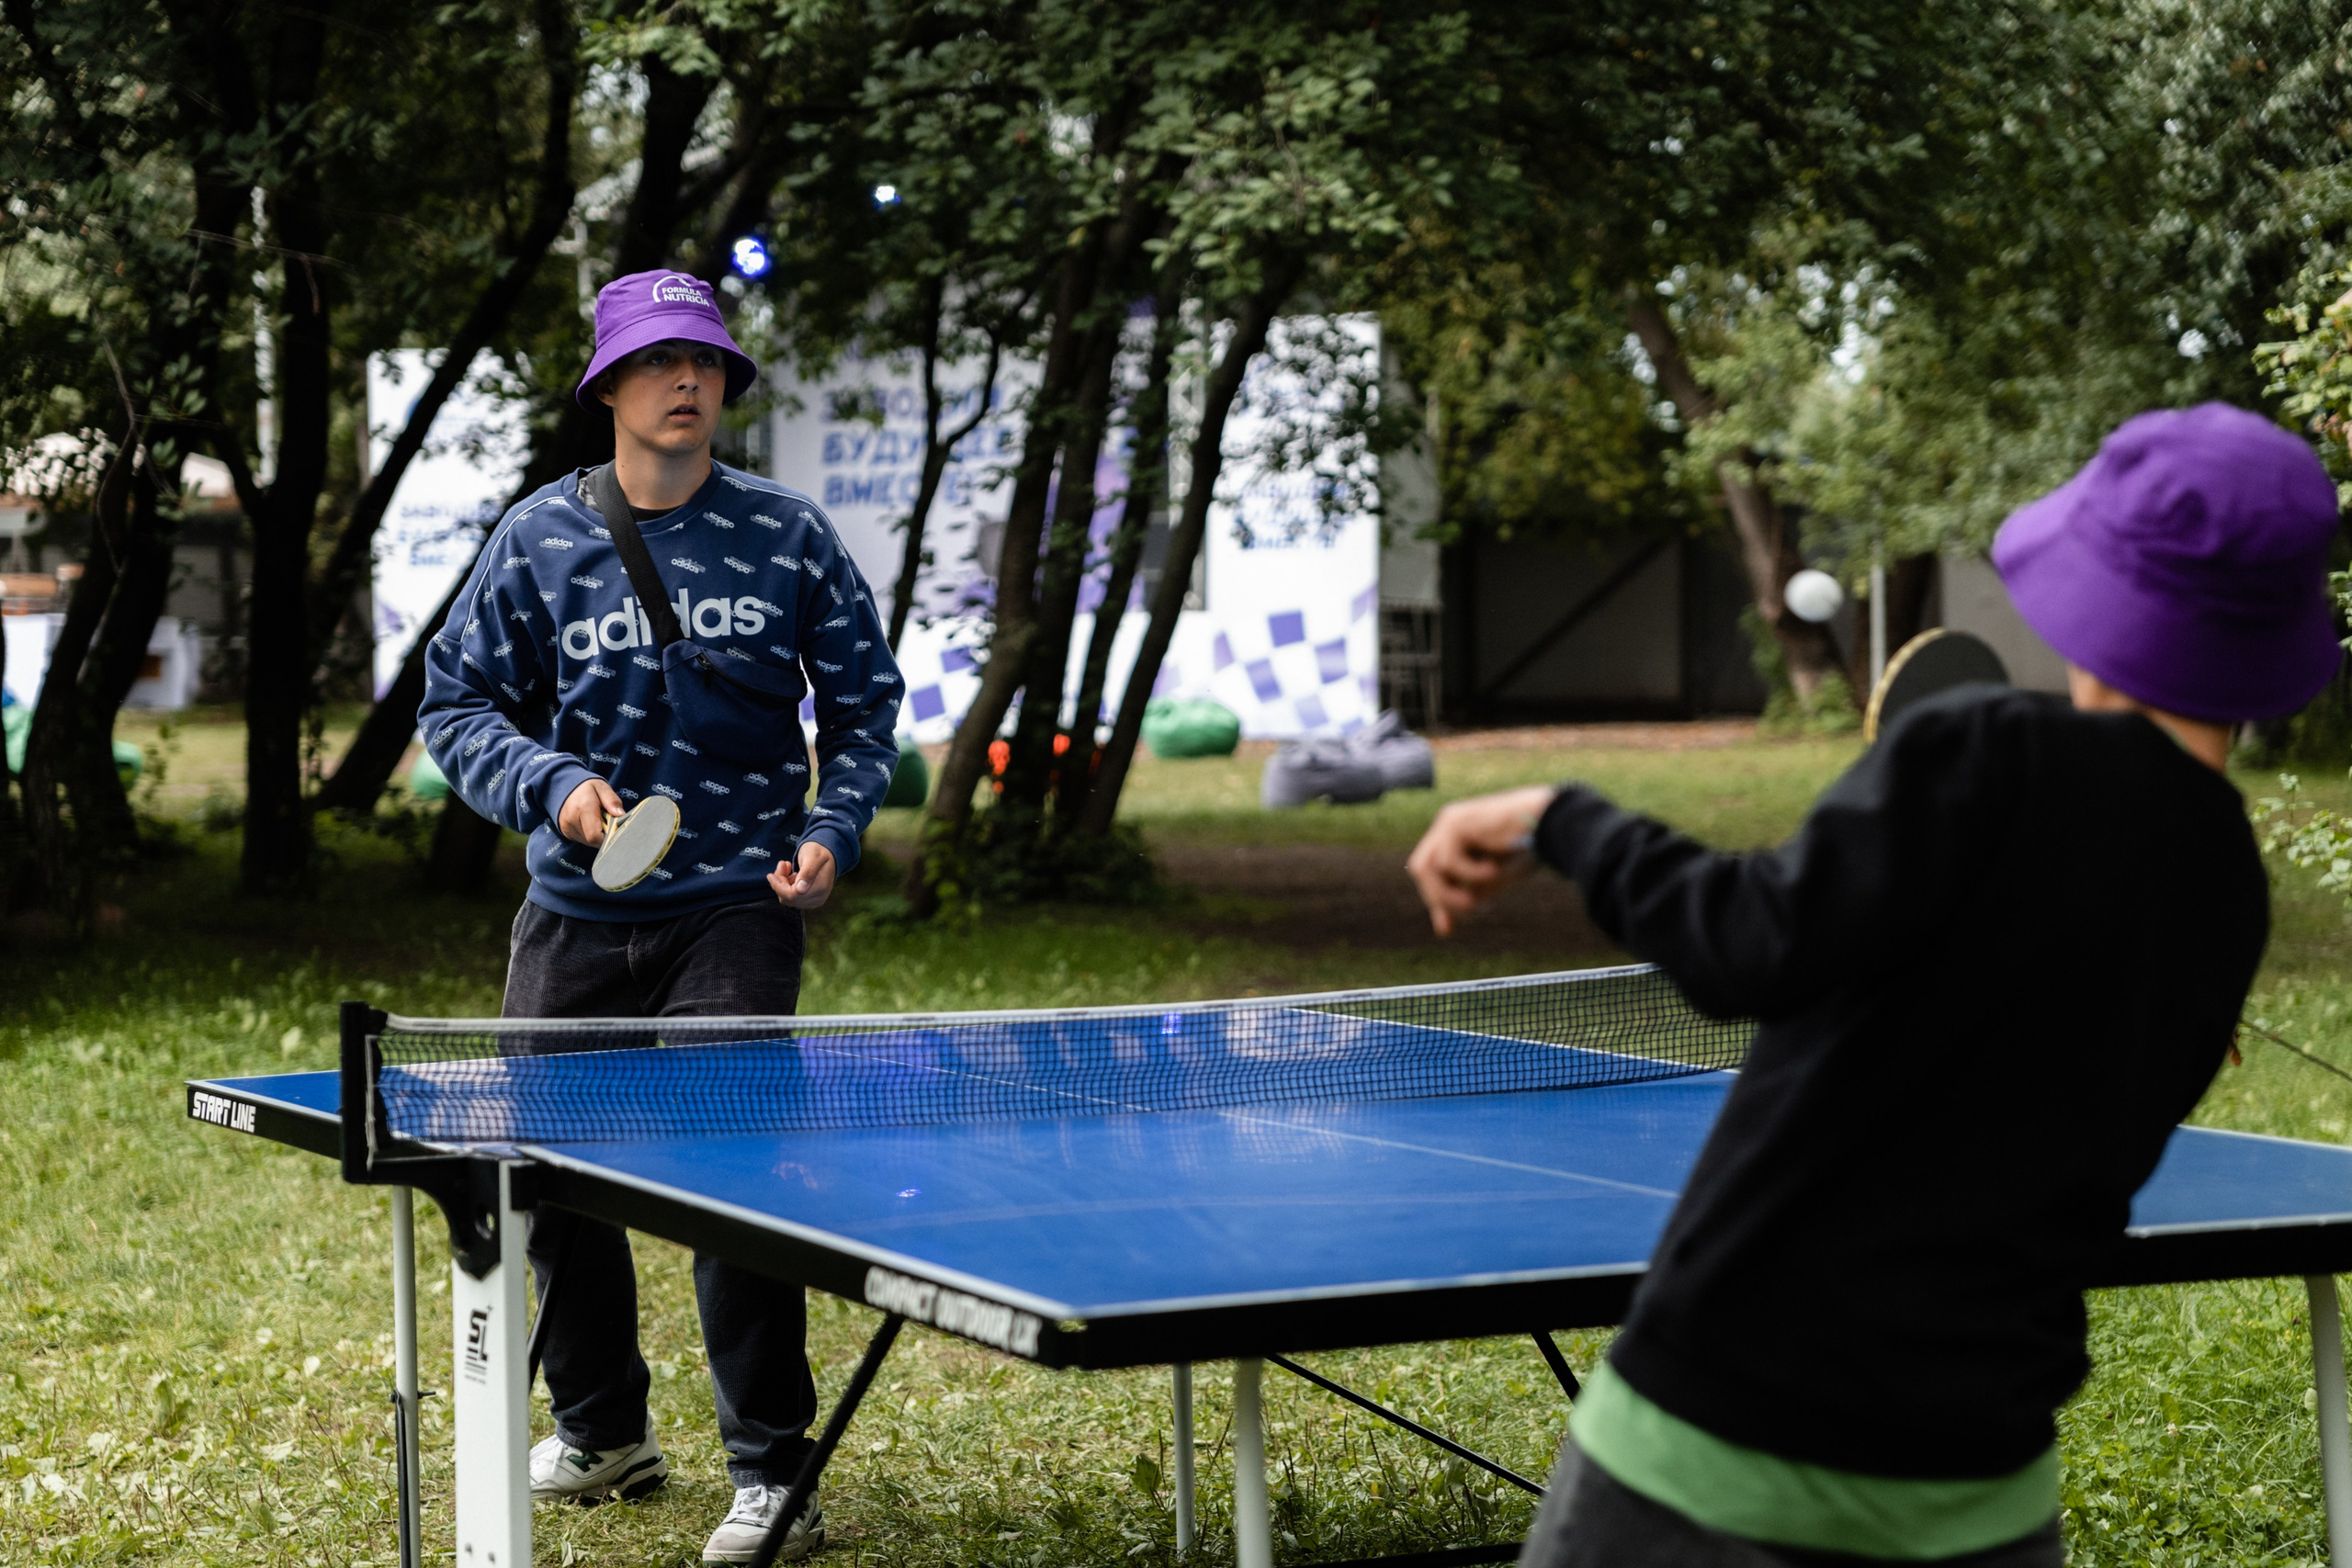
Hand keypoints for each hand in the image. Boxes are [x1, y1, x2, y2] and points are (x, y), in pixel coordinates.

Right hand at [558, 776, 625, 846]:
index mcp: (583, 807)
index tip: (615, 828)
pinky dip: (590, 834)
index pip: (595, 835)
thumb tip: (621, 815)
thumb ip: (612, 800)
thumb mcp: (602, 787)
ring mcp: (567, 828)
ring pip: (589, 842)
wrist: (564, 786)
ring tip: (598, 821)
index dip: (608, 836)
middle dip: (604, 834)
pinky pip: (583, 840)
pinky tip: (590, 823)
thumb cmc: (587, 788)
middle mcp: (572, 820)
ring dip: (597, 835)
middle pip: (593, 840)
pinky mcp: (566, 832)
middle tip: (607, 821)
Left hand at [768, 840, 837, 909]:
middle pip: (789, 898)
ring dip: (783, 884)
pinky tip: (791, 874)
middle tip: (782, 865)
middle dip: (780, 883)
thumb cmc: (819, 851)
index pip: (792, 896)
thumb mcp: (812, 857)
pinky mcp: (810, 900)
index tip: (770, 875)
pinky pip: (793, 898)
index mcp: (820, 888)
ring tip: (787, 867)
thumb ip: (807, 872)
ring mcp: (814, 901)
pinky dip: (787, 886)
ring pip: (789, 899)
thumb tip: (800, 890)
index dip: (779, 887)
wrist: (829, 853)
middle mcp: (818, 898)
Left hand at [1405, 785, 1558, 936]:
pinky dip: (1470, 874)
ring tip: (1476, 902)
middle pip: (1420, 868)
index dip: (1436, 898)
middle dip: (1438, 896)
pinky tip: (1494, 870)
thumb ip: (1469, 896)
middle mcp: (1447, 825)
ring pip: (1427, 868)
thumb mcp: (1493, 880)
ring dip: (1450, 893)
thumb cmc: (1529, 848)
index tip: (1447, 927)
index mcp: (1454, 835)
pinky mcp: (1456, 822)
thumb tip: (1442, 929)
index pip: (1429, 871)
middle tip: (1467, 910)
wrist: (1553, 822)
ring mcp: (1450, 821)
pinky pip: (1448, 861)